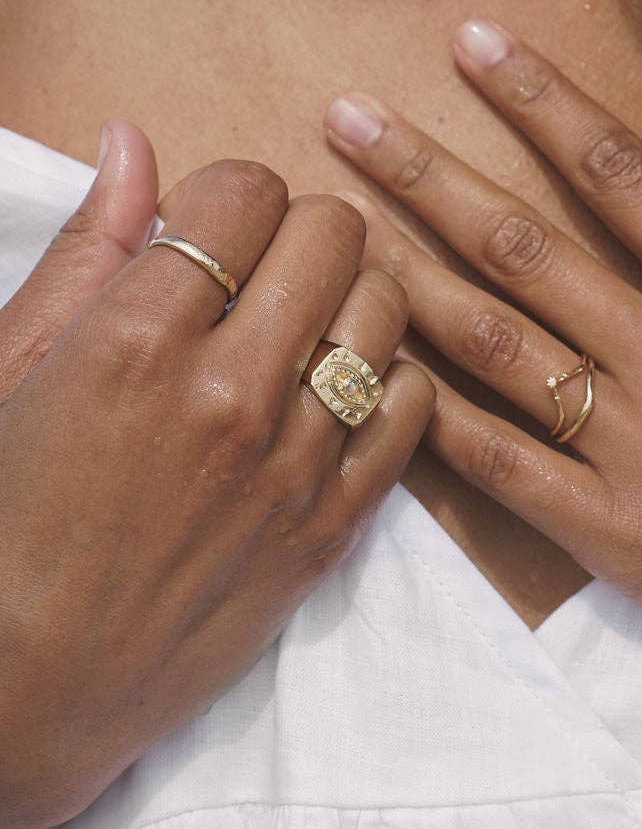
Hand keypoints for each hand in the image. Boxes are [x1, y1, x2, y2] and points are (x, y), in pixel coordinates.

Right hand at [0, 123, 432, 828]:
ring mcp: (294, 464)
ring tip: (298, 332)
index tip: (206, 233)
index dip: (227, 195)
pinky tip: (334, 396)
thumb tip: (132, 141)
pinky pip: (414, 406)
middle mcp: (230, 392)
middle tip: (257, 275)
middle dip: (295, 232)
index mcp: (136, 338)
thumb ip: (87, 248)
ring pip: (388, 308)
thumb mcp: (10, 365)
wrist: (23, 688)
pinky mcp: (333, 528)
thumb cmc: (0, 518)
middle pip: (334, 233)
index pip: (247, 190)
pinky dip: (386, 382)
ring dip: (348, 299)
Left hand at [325, 21, 641, 777]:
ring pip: (495, 345)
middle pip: (526, 244)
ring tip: (339, 231)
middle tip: (346, 121)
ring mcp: (638, 448)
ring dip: (409, 276)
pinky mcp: (617, 537)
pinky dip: (435, 423)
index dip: (540, 99)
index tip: (472, 45)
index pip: (622, 173)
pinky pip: (505, 469)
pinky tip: (375, 379)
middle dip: (428, 173)